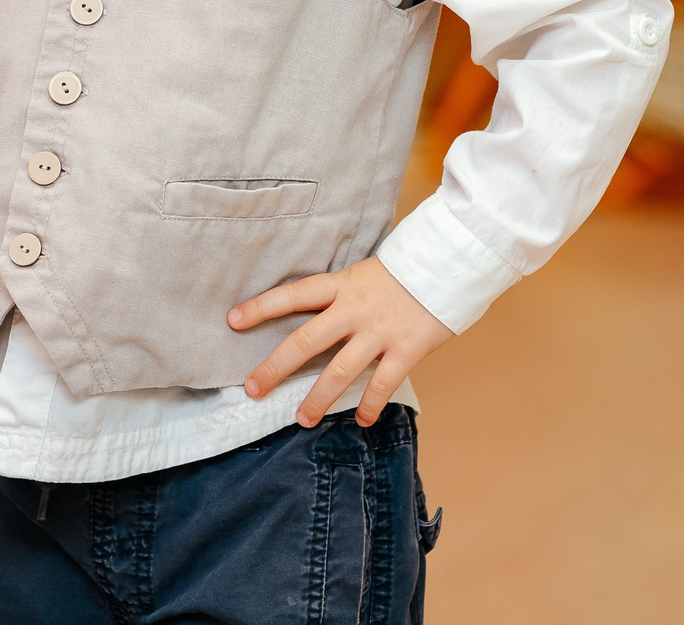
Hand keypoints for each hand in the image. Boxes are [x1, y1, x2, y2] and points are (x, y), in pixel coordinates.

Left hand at [229, 257, 452, 428]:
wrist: (450, 263)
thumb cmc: (405, 271)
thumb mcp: (364, 275)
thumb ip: (341, 297)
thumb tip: (313, 321)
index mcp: (341, 285)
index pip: (293, 294)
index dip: (261, 306)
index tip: (232, 320)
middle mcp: (354, 309)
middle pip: (306, 340)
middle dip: (276, 367)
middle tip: (253, 388)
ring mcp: (380, 330)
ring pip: (340, 370)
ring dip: (318, 398)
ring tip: (301, 419)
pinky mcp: (407, 348)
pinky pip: (383, 383)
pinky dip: (371, 405)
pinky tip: (361, 420)